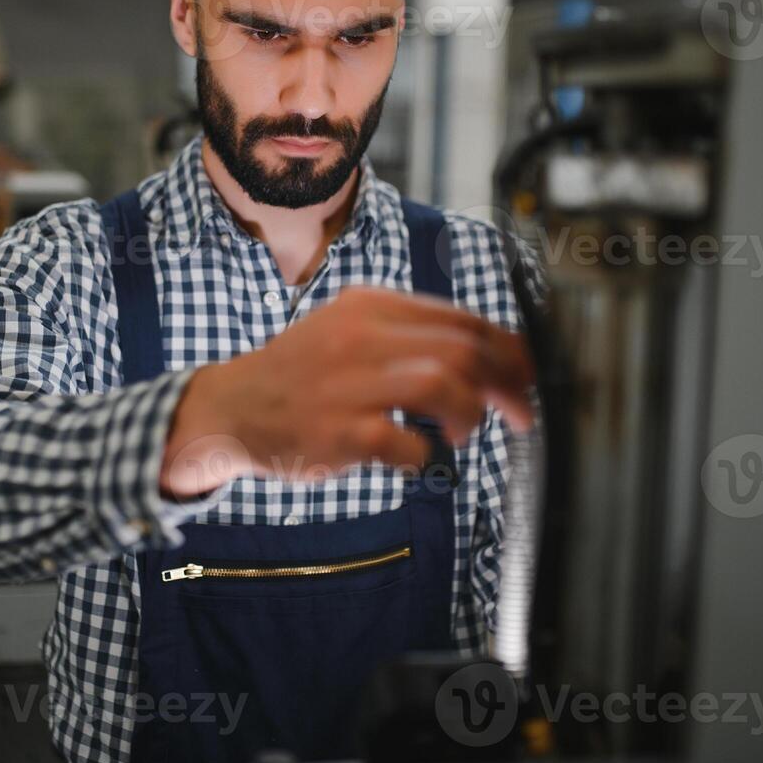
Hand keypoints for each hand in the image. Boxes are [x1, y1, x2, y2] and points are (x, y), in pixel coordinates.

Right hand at [161, 286, 533, 497]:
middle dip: (506, 385)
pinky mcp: (340, 432)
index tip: (531, 376)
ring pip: (444, 385)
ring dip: (469, 415)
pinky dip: (427, 455)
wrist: (231, 409)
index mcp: (370, 307)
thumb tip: (493, 357)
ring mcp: (349, 385)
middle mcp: (361, 338)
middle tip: (520, 413)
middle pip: (463, 351)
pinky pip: (409, 444)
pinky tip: (417, 456)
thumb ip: (411, 337)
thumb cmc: (302, 375)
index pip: (462, 320)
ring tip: (460, 431)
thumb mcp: (350, 331)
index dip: (510, 350)